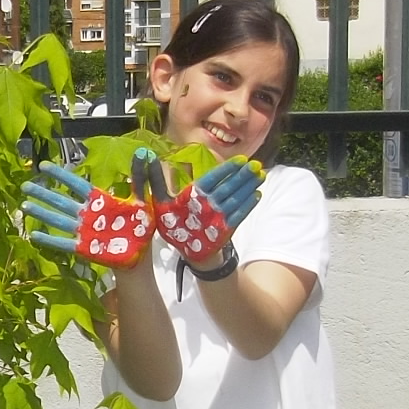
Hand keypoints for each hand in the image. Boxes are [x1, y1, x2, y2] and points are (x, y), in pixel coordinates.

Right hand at [21, 150, 155, 268]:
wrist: (141, 257)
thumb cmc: (141, 229)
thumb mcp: (142, 201)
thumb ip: (139, 179)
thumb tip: (142, 153)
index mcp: (100, 201)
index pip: (77, 184)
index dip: (61, 175)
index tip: (44, 166)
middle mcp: (87, 214)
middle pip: (62, 200)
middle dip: (44, 193)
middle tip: (26, 185)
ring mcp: (84, 231)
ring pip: (59, 219)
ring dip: (42, 213)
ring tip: (24, 205)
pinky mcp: (83, 248)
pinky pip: (63, 243)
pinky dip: (49, 239)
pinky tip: (33, 235)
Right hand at [143, 156, 264, 266]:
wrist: (182, 251)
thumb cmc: (172, 223)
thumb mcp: (160, 202)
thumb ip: (157, 180)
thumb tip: (147, 157)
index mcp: (191, 197)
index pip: (211, 179)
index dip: (227, 169)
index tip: (241, 159)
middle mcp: (206, 206)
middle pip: (228, 188)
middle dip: (243, 176)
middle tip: (256, 165)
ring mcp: (217, 218)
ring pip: (236, 199)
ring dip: (249, 187)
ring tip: (261, 175)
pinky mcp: (225, 229)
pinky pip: (239, 215)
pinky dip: (249, 205)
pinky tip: (257, 194)